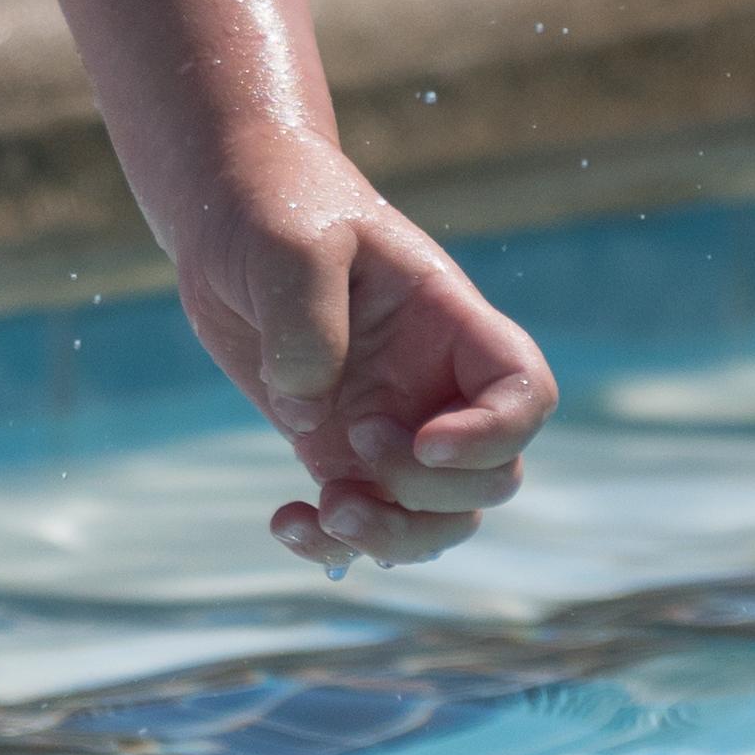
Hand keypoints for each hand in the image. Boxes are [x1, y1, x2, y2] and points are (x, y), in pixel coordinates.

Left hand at [169, 143, 555, 573]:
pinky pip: (360, 524)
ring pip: (437, 519)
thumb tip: (308, 415)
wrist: (230, 214)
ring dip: (394, 537)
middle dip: (431, 491)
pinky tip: (285, 522)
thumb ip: (307, 323)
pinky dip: (331, 546)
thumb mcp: (292, 243)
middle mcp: (433, 382)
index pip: (524, 393)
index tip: (424, 444)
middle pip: (493, 476)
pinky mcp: (336, 450)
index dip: (496, 436)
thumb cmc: (278, 208)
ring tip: (327, 512)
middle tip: (358, 438)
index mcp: (449, 322)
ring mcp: (389, 423)